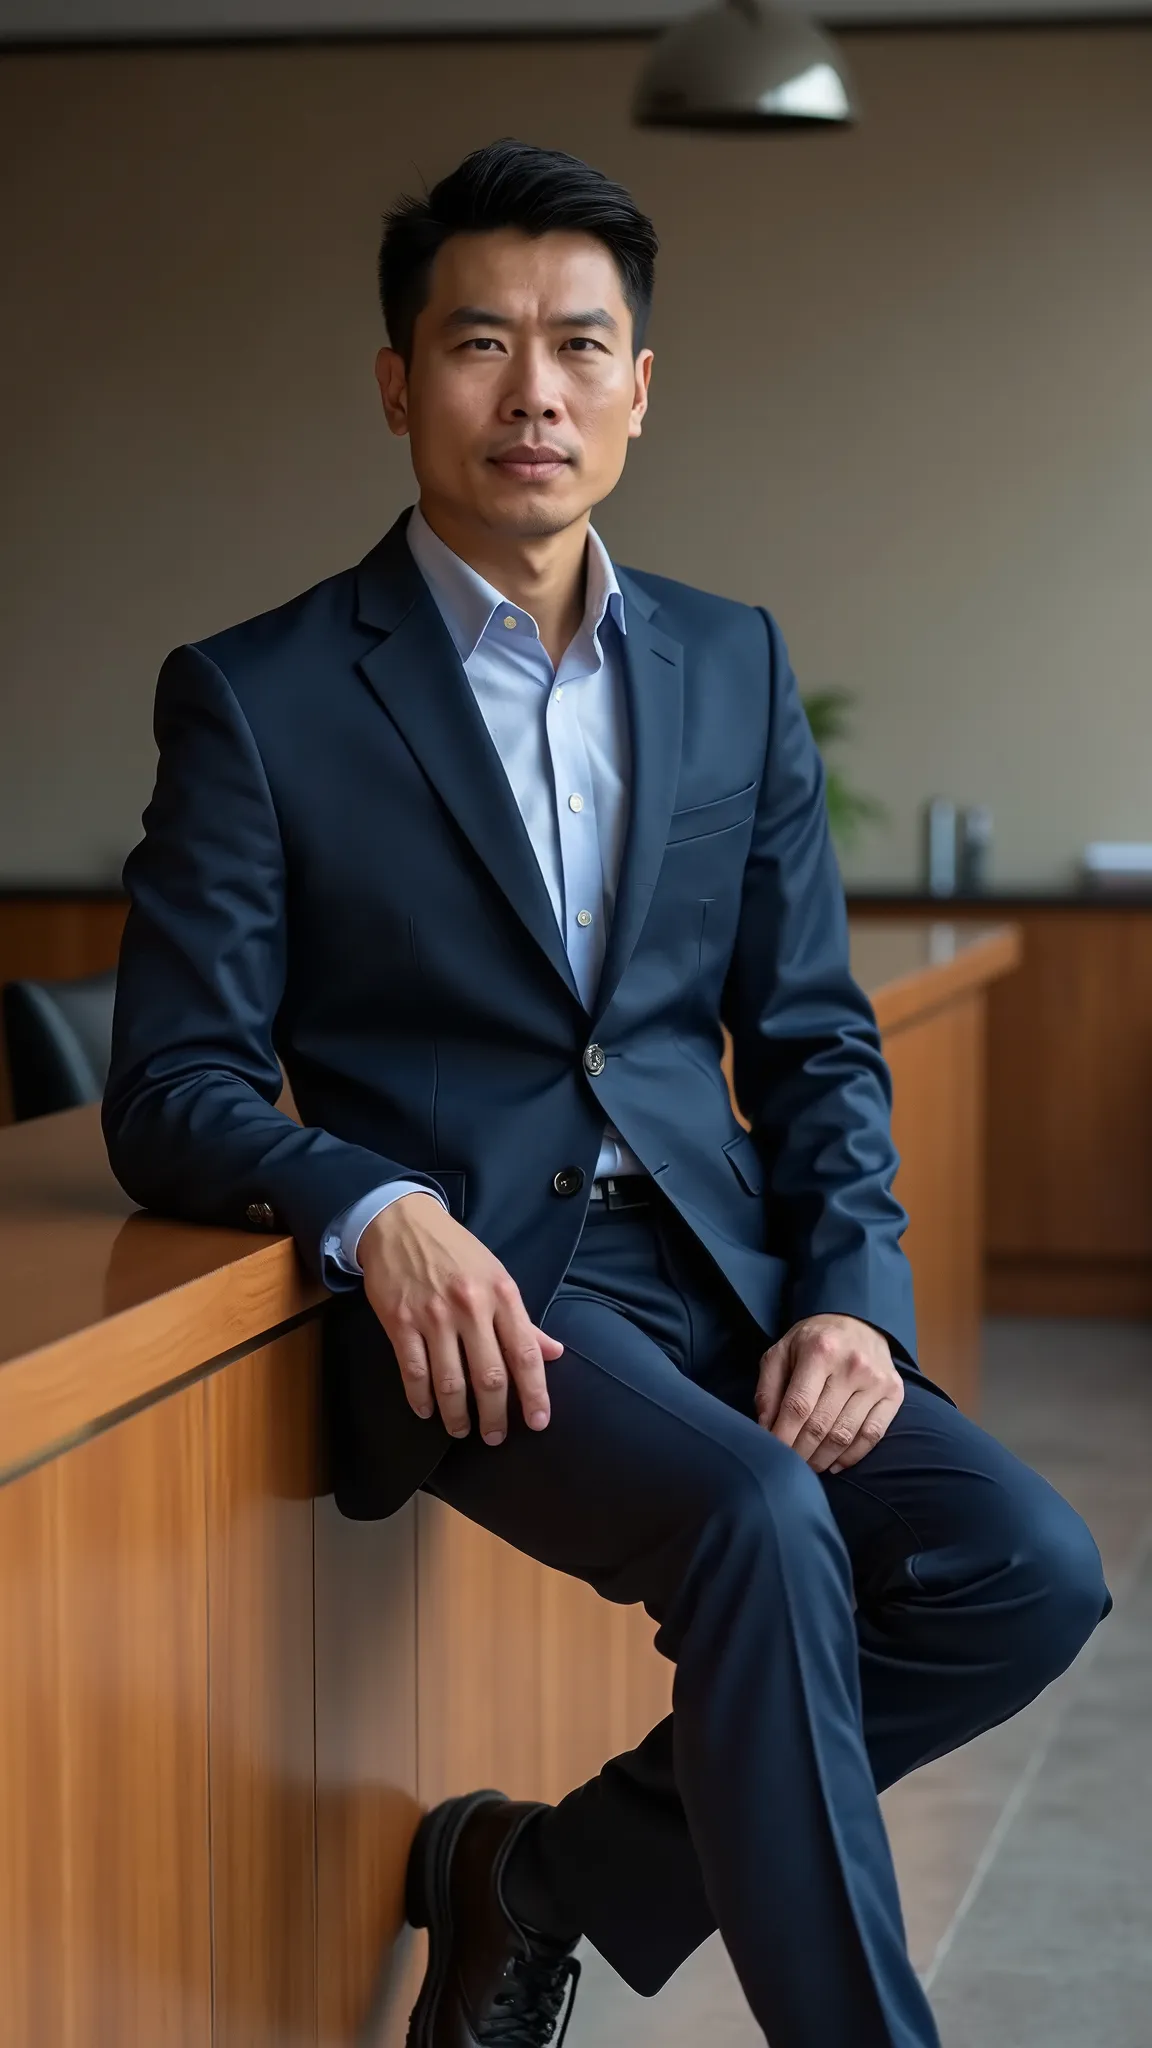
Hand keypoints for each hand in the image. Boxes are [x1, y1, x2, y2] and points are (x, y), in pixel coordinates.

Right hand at [358, 1193, 563, 1446]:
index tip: (538, 1421)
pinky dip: (421, 1398)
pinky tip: (427, 1411)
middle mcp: (471, 1307)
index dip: (535, 1393)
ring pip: (450, 1381)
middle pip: (489, 1376)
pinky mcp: (400, 1322)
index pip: (525, 1353)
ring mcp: (433, 1316)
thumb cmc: (456, 1252)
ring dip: (457, 1415)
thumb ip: (523, 1319)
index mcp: (502, 1294)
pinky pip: (413, 1371)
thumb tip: (554, 1352)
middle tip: (495, 1437)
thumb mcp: (497, 1275)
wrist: (402, 1223)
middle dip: (495, 1415)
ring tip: (461, 1430)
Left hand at [755, 1313, 903, 1473]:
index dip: (783, 1436)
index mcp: (820, 1351)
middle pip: (821, 1425)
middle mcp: (852, 1365)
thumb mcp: (782, 1351)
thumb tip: (765, 1429)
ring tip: (809, 1466)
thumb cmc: (813, 1340)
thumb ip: (768, 1389)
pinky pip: (873, 1435)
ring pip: (846, 1435)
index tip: (773, 1454)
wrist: (858, 1319)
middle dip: (801, 1452)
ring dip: (823, 1458)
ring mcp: (876, 1380)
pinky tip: (835, 1464)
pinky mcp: (894, 1393)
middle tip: (789, 1465)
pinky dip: (852, 1456)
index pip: (799, 1406)